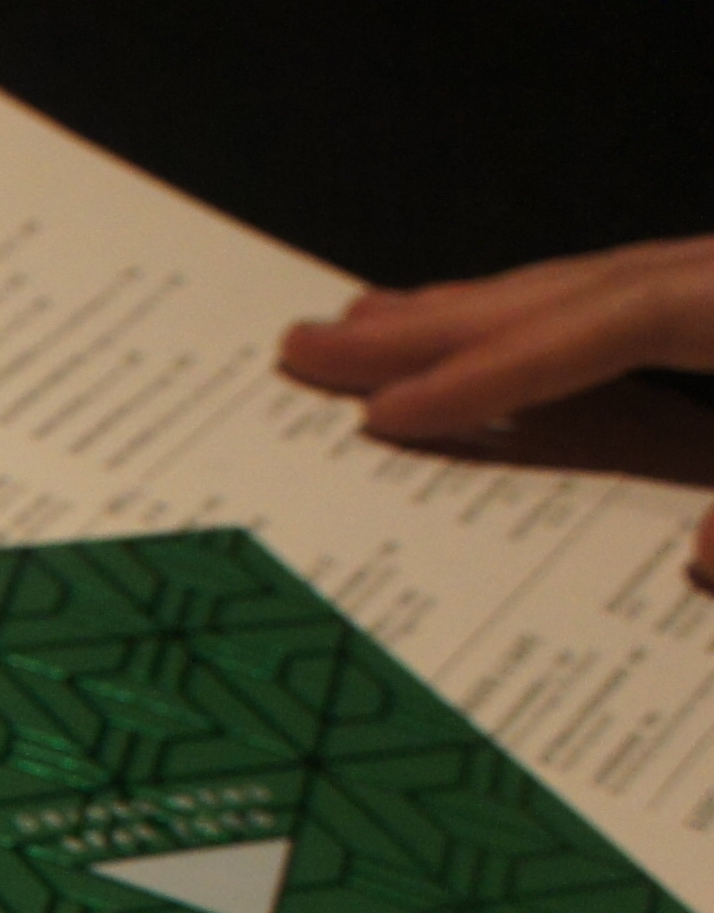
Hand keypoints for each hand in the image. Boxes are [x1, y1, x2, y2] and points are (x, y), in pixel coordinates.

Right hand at [279, 238, 713, 585]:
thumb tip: (703, 554)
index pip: (603, 324)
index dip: (490, 373)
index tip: (383, 414)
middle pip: (567, 289)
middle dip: (431, 324)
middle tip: (310, 345)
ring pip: (592, 285)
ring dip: (476, 313)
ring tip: (373, 326)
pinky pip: (628, 303)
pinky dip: (548, 322)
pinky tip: (507, 348)